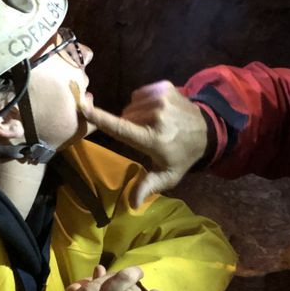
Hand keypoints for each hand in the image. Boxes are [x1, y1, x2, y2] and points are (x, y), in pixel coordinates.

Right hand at [78, 80, 208, 207]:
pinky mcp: (164, 86)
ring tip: (154, 123)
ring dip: (136, 114)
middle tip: (147, 135)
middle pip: (125, 118)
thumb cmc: (181, 156)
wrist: (207, 131)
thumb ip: (148, 186)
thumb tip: (132, 204)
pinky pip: (139, 94)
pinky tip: (158, 111)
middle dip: (129, 126)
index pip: (121, 129)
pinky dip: (143, 102)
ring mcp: (161, 98)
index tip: (83, 108)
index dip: (100, 118)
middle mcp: (156, 116)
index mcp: (153, 139)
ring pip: (131, 106)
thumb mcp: (168, 175)